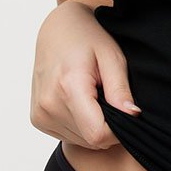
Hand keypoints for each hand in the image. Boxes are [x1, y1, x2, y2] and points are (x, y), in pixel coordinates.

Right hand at [30, 0, 140, 150]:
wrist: (57, 29)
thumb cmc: (87, 37)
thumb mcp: (112, 57)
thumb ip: (120, 89)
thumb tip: (133, 116)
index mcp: (68, 87)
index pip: (98, 134)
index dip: (118, 130)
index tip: (124, 111)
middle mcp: (48, 104)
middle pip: (90, 140)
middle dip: (107, 126)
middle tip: (108, 97)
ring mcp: (40, 113)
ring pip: (80, 141)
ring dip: (93, 126)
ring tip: (93, 96)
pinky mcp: (37, 118)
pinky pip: (68, 136)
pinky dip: (80, 125)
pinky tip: (81, 102)